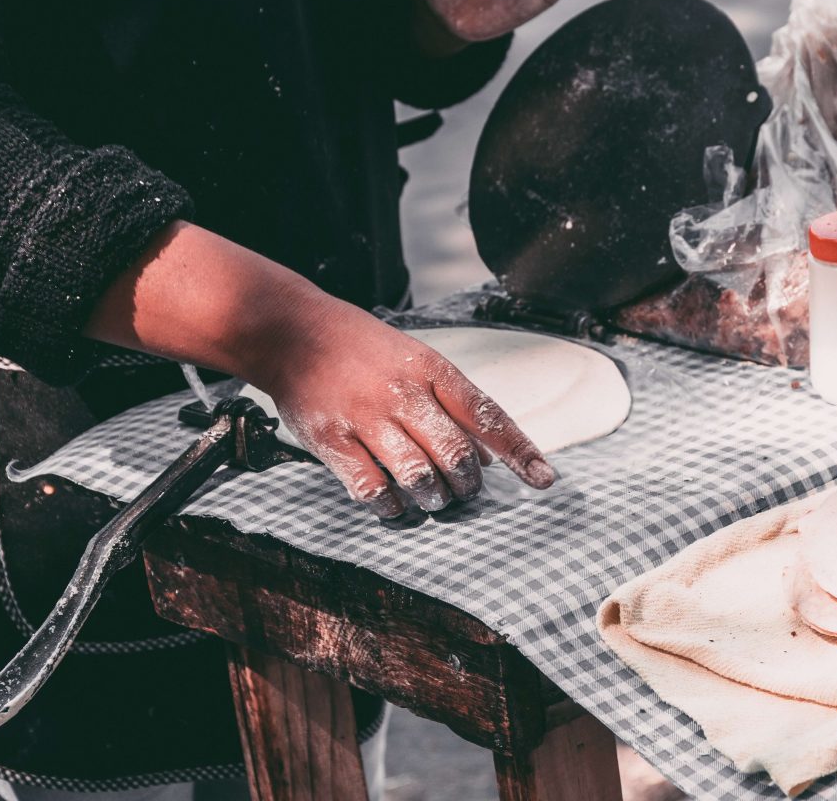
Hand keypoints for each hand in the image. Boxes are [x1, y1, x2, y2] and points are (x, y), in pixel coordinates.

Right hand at [257, 291, 555, 518]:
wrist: (292, 330)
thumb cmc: (361, 348)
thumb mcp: (414, 358)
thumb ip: (451, 402)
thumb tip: (490, 454)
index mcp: (431, 369)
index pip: (488, 415)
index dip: (520, 452)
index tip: (544, 480)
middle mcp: (404, 393)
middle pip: (457, 454)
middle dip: (470, 483)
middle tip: (466, 489)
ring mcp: (367, 417)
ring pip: (419, 477)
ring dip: (434, 498)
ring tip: (433, 498)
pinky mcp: (333, 440)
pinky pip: (371, 489)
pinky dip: (390, 507)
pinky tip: (394, 505)